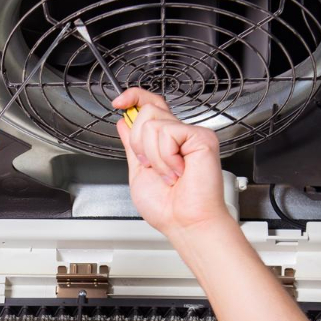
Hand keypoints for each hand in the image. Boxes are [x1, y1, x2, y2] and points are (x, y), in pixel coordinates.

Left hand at [113, 89, 235, 238]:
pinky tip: (178, 171)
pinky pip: (168, 134)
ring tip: (168, 174)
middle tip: (151, 166)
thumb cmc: (167, 208)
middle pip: (147, 111)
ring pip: (153, 123)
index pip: (150, 105)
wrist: (184, 222)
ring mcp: (191, 134)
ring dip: (153, 156)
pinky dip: (166, 158)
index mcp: (164, 141)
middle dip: (139, 143)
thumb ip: (131, 145)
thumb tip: (124, 123)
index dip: (134, 97)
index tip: (119, 102)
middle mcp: (178, 134)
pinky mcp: (201, 137)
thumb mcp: (137, 172)